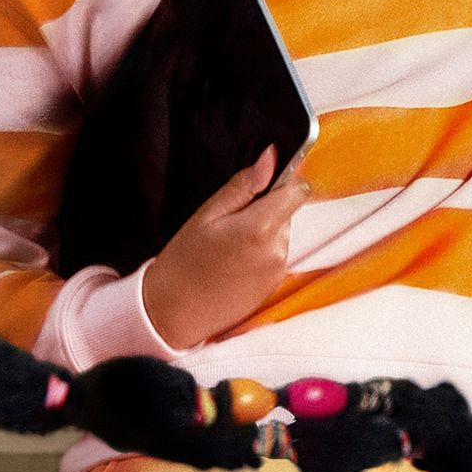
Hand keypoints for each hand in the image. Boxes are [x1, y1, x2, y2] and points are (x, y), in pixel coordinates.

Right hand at [141, 147, 307, 350]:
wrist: (173, 313)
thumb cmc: (184, 263)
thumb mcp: (207, 215)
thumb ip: (243, 185)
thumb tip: (270, 158)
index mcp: (260, 228)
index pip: (297, 190)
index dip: (283, 183)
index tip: (264, 185)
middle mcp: (276, 250)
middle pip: (287, 212)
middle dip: (265, 211)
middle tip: (229, 225)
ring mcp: (278, 270)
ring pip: (281, 234)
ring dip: (262, 234)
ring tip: (228, 249)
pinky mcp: (274, 285)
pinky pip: (275, 256)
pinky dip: (260, 255)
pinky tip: (233, 265)